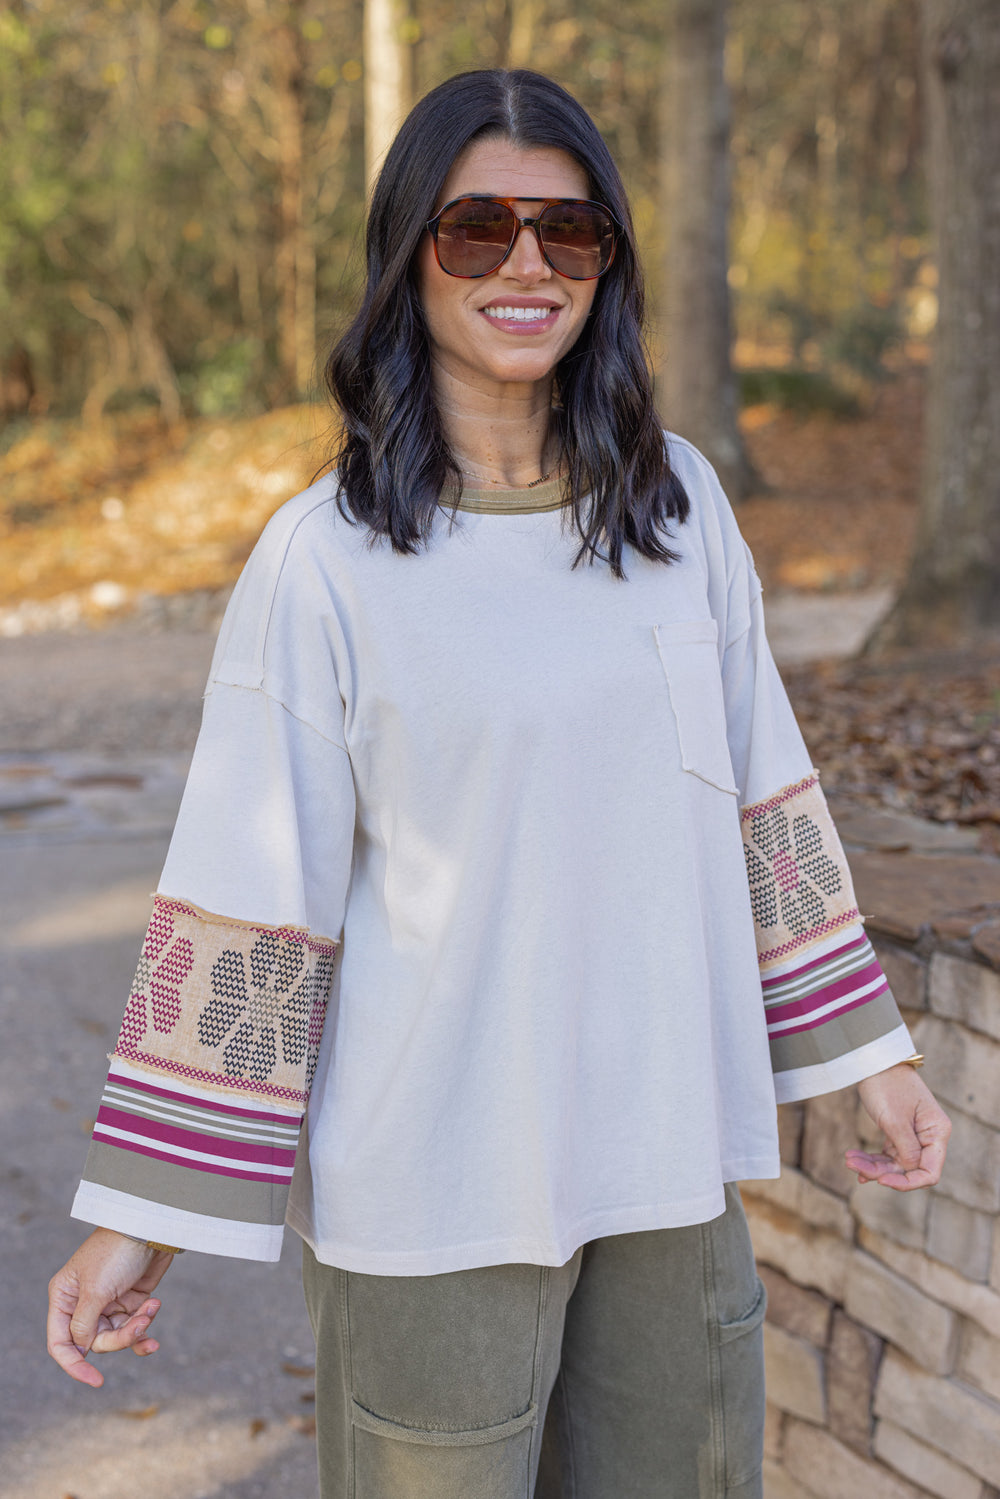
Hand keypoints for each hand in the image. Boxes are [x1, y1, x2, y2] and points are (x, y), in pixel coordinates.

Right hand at [47, 1228, 175, 1386]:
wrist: (151, 1226)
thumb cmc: (116, 1252)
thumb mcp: (96, 1290)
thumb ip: (85, 1325)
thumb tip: (82, 1350)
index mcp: (64, 1298)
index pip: (61, 1343)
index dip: (75, 1365)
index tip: (95, 1380)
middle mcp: (83, 1304)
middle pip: (94, 1342)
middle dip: (120, 1338)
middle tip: (140, 1323)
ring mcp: (108, 1303)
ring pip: (117, 1336)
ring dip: (137, 1329)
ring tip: (151, 1309)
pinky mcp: (131, 1301)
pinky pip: (135, 1327)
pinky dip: (145, 1328)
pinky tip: (154, 1320)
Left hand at [846, 1064, 950, 1190]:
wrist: (873, 1059)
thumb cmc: (886, 1084)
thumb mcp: (894, 1120)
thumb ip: (906, 1149)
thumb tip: (913, 1172)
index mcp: (937, 1132)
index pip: (929, 1172)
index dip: (908, 1182)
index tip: (882, 1180)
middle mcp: (929, 1136)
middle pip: (908, 1169)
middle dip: (880, 1171)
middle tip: (852, 1164)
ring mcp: (914, 1135)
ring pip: (895, 1163)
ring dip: (871, 1165)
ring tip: (848, 1159)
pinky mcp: (898, 1132)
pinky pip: (888, 1154)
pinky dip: (872, 1159)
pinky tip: (855, 1161)